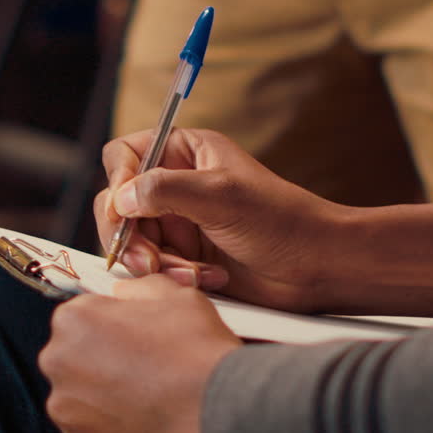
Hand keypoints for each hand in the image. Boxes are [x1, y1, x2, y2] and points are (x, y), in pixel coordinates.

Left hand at [38, 274, 241, 432]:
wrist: (217, 415)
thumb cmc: (198, 353)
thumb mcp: (177, 296)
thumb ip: (139, 288)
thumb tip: (123, 293)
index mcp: (74, 318)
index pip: (82, 316)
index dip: (112, 327)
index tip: (134, 339)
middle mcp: (57, 360)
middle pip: (75, 357)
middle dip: (103, 362)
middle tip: (144, 370)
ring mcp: (65, 406)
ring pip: (81, 396)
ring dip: (105, 396)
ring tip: (147, 398)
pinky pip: (89, 430)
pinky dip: (109, 428)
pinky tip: (142, 421)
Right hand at [96, 128, 347, 312]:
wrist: (315, 268)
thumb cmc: (280, 221)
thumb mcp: (220, 195)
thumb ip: (165, 189)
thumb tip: (120, 198)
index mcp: (185, 152)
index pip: (124, 155)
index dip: (118, 182)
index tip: (124, 211)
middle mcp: (176, 184)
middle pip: (118, 205)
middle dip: (131, 237)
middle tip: (148, 262)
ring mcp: (177, 223)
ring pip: (132, 242)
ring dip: (156, 263)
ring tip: (192, 274)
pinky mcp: (184, 257)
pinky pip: (154, 268)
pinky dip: (172, 277)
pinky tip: (207, 280)